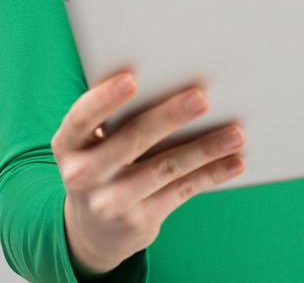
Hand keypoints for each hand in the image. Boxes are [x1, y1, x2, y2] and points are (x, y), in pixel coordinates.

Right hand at [51, 73, 245, 273]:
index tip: (132, 78)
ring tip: (235, 132)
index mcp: (68, 145)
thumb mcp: (91, 141)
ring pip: (165, 168)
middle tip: (201, 98)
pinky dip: (212, 174)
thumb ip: (115, 115)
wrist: (92, 230)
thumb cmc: (101, 160)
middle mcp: (83, 176)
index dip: (106, 98)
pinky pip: (182, 191)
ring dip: (205, 148)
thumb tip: (168, 74)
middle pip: (132, 140)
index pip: (82, 118)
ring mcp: (111, 202)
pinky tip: (234, 161)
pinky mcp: (140, 221)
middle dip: (170, 116)